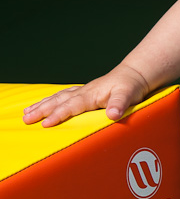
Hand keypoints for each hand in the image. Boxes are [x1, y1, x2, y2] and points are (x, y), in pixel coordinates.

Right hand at [21, 65, 150, 127]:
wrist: (134, 75)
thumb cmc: (131, 86)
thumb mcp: (128, 95)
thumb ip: (120, 104)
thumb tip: (113, 115)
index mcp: (91, 94)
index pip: (72, 106)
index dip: (59, 115)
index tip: (45, 124)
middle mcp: (84, 92)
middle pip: (59, 101)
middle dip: (42, 110)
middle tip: (26, 119)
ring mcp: (83, 91)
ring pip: (58, 97)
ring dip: (42, 105)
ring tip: (26, 113)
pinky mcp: (84, 93)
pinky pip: (63, 96)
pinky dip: (51, 100)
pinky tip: (44, 103)